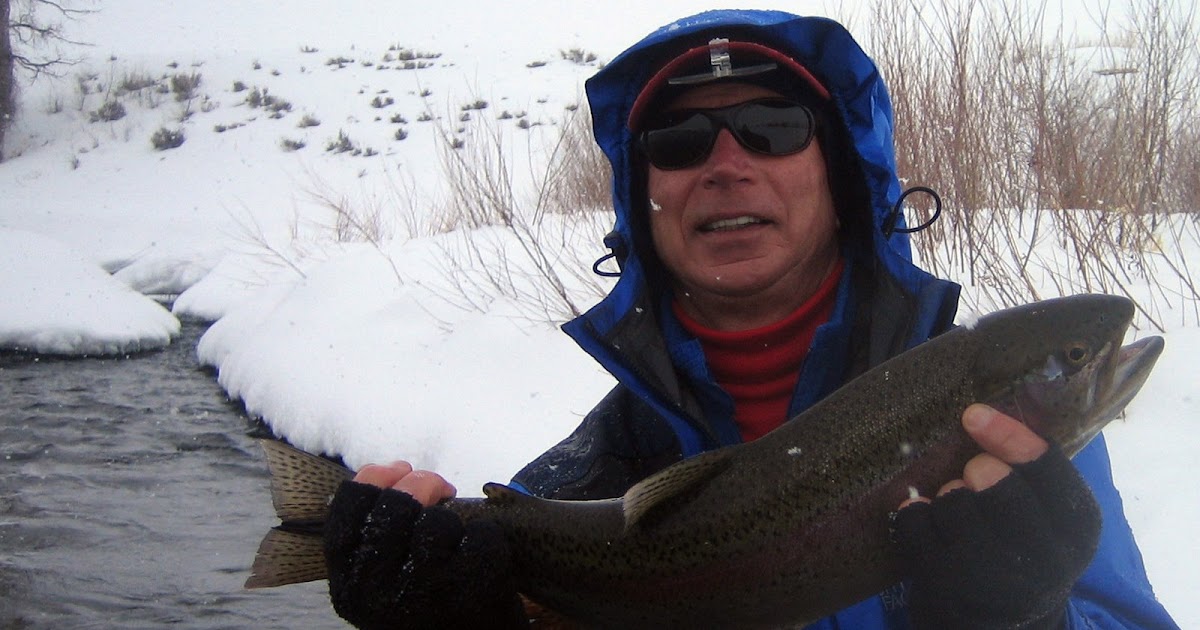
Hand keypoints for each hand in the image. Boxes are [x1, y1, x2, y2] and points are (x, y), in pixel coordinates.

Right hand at [323, 461, 525, 629]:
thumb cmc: (424, 610)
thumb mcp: (379, 584)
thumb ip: (371, 537)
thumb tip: (392, 470)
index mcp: (348, 587)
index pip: (350, 507)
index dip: (376, 477)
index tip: (400, 470)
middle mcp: (378, 592)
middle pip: (395, 504)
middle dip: (424, 484)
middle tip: (441, 489)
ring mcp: (425, 593)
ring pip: (437, 521)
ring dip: (452, 518)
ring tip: (456, 539)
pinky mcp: (470, 591)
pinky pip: (479, 535)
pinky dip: (485, 536)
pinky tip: (479, 553)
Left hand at [892, 404, 1101, 628]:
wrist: (1001, 622)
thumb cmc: (1022, 547)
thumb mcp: (1049, 514)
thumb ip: (1032, 468)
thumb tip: (995, 401)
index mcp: (1078, 526)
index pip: (1045, 466)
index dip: (1007, 434)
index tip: (973, 413)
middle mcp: (1044, 559)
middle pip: (994, 483)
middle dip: (976, 470)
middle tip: (973, 473)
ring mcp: (992, 577)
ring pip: (951, 502)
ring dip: (946, 495)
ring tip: (957, 508)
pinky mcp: (946, 587)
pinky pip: (914, 524)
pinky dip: (912, 513)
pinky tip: (924, 520)